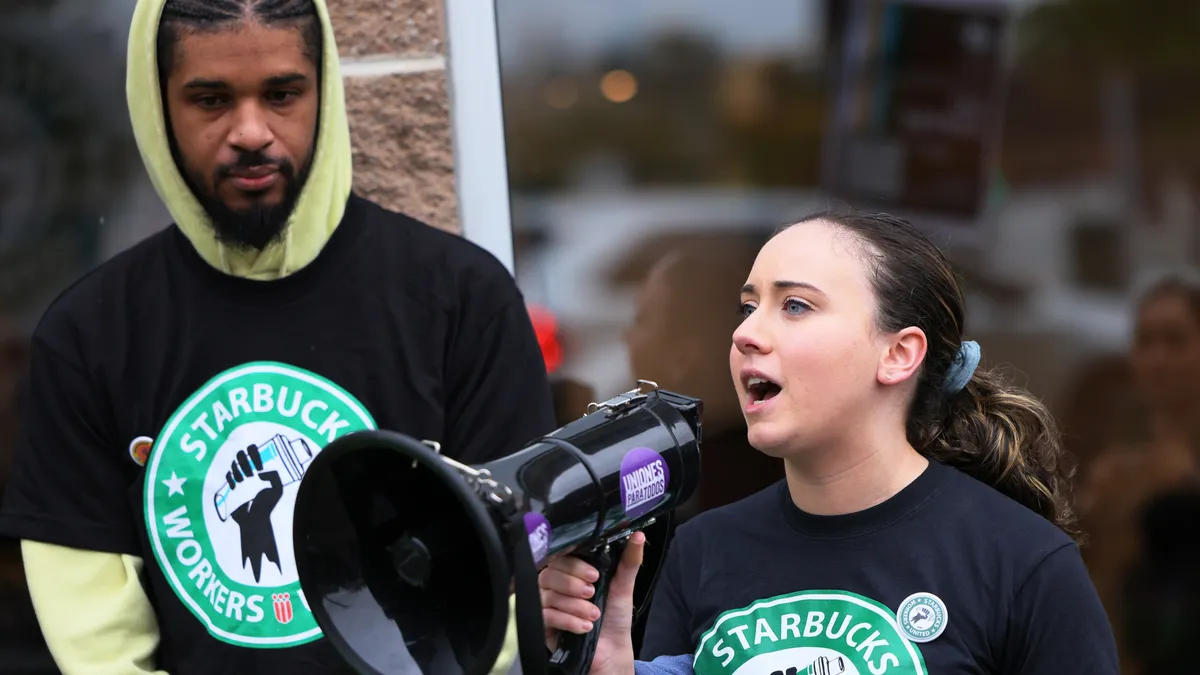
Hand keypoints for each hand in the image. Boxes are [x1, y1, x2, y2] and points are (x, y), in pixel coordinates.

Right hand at [540, 531, 644, 674]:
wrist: (612, 651)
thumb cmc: (615, 616)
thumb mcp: (623, 586)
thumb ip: (629, 561)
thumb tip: (639, 535)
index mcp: (571, 571)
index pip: (561, 557)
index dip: (574, 564)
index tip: (595, 575)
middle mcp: (555, 584)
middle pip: (549, 573)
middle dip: (572, 584)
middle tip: (593, 593)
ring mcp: (546, 604)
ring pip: (548, 595)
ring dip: (574, 605)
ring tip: (594, 615)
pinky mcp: (543, 624)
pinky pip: (546, 616)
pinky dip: (568, 620)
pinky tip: (585, 627)